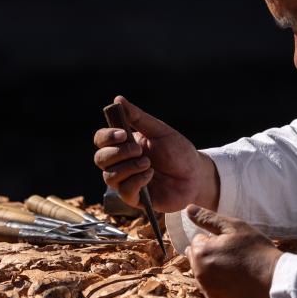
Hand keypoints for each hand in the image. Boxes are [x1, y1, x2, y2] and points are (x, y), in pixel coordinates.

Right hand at [93, 95, 217, 212]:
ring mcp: (126, 181)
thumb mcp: (159, 131)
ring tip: (148, 163)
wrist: (196, 175)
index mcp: (124, 145)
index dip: (107, 136)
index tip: (123, 133)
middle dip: (118, 153)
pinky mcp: (136, 198)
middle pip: (100, 159)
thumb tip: (118, 99)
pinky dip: (136, 181)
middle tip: (139, 150)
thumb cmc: (178, 152)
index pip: (101, 140)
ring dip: (128, 167)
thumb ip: (137, 117)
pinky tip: (150, 175)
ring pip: (109, 176)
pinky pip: (124, 191)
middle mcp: (121, 164)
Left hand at [183, 204, 282, 297]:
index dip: (214, 239)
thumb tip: (188, 209)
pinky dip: (218, 282)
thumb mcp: (234, 227)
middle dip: (209, 253)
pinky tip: (235, 280)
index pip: (197, 240)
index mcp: (200, 252)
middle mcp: (198, 272)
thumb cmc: (256, 250)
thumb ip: (207, 218)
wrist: (275, 280)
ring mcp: (206, 288)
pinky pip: (210, 286)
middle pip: (197, 256)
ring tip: (235, 267)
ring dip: (212, 268)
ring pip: (203, 271)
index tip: (231, 243)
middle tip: (233, 255)